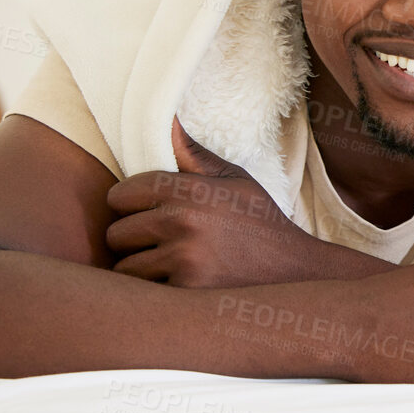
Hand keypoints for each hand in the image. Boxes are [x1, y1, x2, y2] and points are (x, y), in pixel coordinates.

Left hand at [105, 120, 333, 287]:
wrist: (297, 272)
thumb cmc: (260, 224)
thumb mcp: (235, 181)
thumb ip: (193, 155)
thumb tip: (166, 118)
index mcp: (190, 190)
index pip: (120, 195)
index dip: (129, 206)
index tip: (148, 214)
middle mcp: (183, 222)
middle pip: (116, 235)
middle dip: (133, 242)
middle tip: (162, 244)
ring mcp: (184, 260)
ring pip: (125, 269)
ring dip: (143, 271)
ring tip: (172, 267)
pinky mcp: (186, 292)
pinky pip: (145, 293)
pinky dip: (158, 293)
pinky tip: (184, 286)